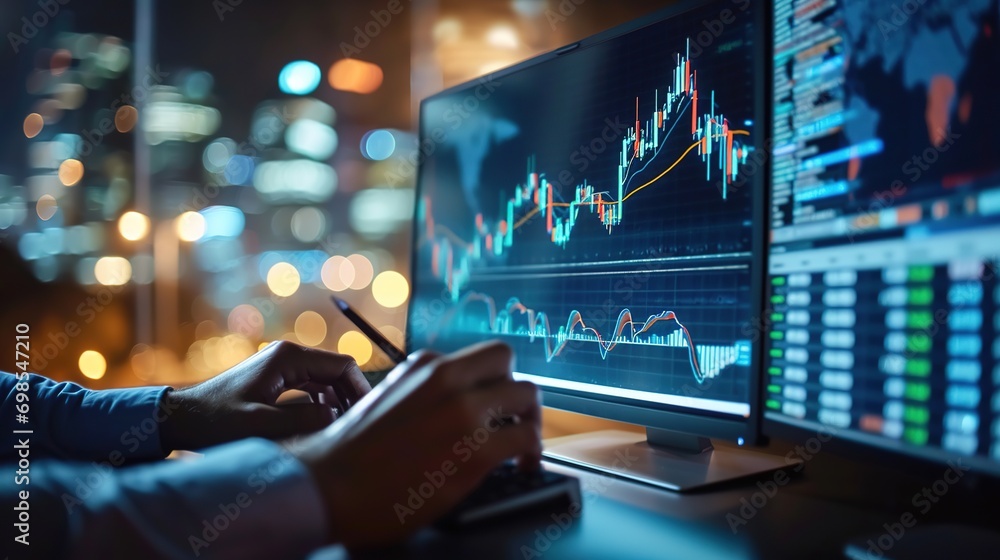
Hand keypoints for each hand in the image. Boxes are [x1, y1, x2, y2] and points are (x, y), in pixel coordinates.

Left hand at [160, 341, 370, 451]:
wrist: (181, 418)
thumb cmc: (216, 421)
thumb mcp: (262, 425)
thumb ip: (304, 420)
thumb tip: (337, 416)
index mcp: (289, 357)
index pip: (343, 365)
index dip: (360, 389)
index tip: (366, 415)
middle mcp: (288, 355)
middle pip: (336, 372)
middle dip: (349, 397)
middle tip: (356, 426)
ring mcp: (281, 366)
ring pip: (325, 381)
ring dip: (335, 402)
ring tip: (338, 429)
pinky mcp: (275, 378)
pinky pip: (310, 388)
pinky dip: (320, 404)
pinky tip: (317, 425)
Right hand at [290, 341, 540, 548]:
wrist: (326, 486)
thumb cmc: (348, 456)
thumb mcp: (386, 401)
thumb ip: (423, 394)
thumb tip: (453, 405)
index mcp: (423, 366)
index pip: (477, 358)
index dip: (491, 382)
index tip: (495, 403)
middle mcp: (446, 378)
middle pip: (508, 361)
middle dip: (515, 390)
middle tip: (514, 420)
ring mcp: (463, 411)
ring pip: (528, 394)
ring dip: (530, 420)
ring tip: (524, 447)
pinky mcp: (476, 448)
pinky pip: (527, 438)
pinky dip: (533, 452)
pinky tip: (524, 467)